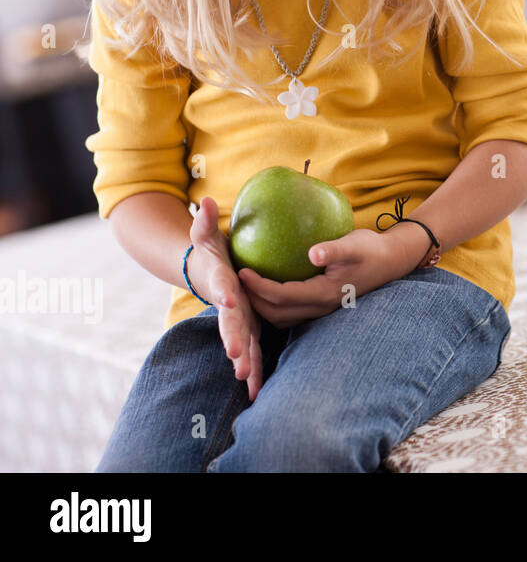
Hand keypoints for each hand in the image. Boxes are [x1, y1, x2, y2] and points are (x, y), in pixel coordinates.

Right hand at [188, 196, 264, 401]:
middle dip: (233, 340)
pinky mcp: (244, 329)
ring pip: (240, 343)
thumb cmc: (208, 252)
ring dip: (245, 362)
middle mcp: (226, 306)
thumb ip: (203, 221)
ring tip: (248, 381)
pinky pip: (252, 351)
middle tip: (236, 357)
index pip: (222, 288)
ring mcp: (234, 320)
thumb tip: (204, 201)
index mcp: (220, 283)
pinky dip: (254, 370)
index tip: (230, 300)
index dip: (225, 293)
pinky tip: (258, 391)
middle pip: (230, 324)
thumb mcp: (204, 235)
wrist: (204, 274)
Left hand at [236, 227, 403, 328]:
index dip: (258, 287)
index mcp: (324, 293)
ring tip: (247, 287)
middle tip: (235, 281)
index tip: (241, 271)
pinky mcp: (322, 305)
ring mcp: (322, 310)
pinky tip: (267, 287)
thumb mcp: (354, 244)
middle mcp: (321, 307)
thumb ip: (333, 250)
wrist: (392, 261)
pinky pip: (291, 312)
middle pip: (276, 313)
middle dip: (253, 301)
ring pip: (282, 318)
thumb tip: (313, 253)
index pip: (282, 296)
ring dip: (262, 306)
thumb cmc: (372, 249)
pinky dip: (274, 304)